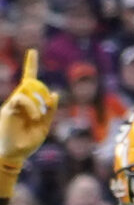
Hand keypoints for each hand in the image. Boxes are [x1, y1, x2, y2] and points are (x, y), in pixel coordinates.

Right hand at [0, 50, 55, 164]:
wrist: (15, 153)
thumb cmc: (29, 141)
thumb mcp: (45, 126)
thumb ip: (50, 111)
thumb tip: (55, 94)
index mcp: (30, 104)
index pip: (30, 82)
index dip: (31, 66)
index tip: (32, 51)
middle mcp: (20, 101)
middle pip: (29, 83)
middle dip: (38, 89)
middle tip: (42, 109)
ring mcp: (13, 104)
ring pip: (26, 92)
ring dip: (36, 104)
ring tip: (36, 118)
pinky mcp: (8, 109)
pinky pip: (21, 99)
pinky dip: (31, 106)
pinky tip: (34, 117)